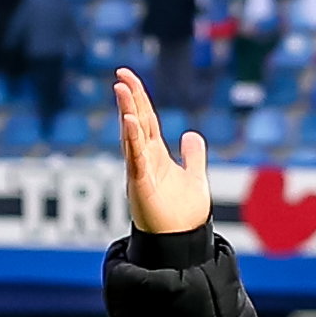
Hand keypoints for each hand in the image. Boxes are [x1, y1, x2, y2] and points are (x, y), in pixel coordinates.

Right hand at [114, 67, 209, 234]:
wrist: (182, 243)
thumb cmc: (184, 213)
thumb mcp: (194, 177)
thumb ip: (193, 156)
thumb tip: (191, 134)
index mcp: (156, 155)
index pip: (146, 119)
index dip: (139, 98)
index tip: (128, 77)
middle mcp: (145, 160)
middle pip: (136, 121)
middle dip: (130, 97)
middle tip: (121, 74)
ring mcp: (141, 172)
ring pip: (132, 136)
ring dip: (127, 111)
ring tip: (121, 88)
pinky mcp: (141, 186)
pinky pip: (136, 159)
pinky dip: (133, 140)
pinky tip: (130, 121)